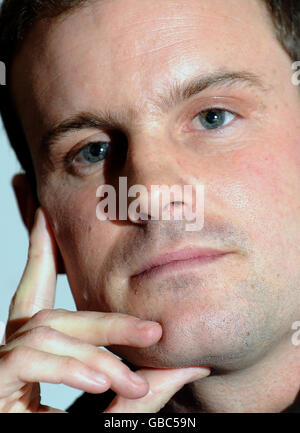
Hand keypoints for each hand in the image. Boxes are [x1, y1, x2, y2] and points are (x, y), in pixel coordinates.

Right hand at [0, 208, 209, 412]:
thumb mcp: (111, 414)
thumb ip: (144, 390)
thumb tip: (190, 364)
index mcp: (32, 354)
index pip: (33, 294)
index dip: (38, 253)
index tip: (43, 216)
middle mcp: (9, 352)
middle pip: (53, 315)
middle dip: (105, 321)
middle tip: (154, 334)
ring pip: (45, 332)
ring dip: (94, 353)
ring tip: (129, 382)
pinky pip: (28, 357)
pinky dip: (68, 366)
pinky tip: (99, 382)